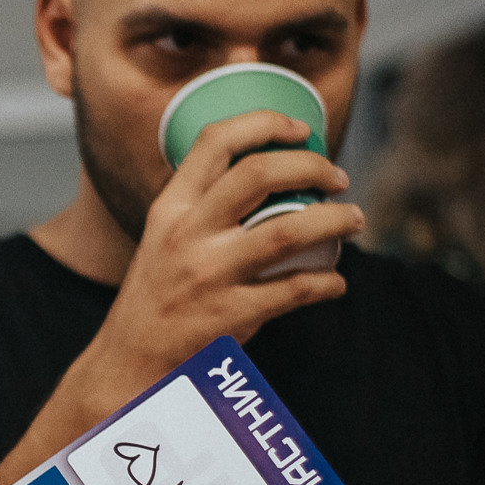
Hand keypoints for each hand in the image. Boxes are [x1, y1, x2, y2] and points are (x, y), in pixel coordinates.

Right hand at [86, 109, 362, 397]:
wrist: (130, 362)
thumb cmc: (157, 296)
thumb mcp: (163, 238)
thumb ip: (203, 207)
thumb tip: (268, 177)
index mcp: (170, 208)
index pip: (215, 142)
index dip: (264, 123)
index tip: (301, 129)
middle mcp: (187, 234)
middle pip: (258, 174)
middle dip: (311, 166)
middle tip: (338, 178)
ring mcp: (209, 274)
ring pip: (289, 230)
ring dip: (335, 220)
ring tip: (355, 219)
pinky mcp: (231, 314)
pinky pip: (296, 289)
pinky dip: (327, 282)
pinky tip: (335, 282)